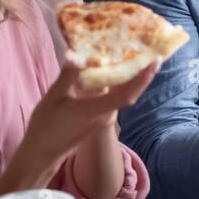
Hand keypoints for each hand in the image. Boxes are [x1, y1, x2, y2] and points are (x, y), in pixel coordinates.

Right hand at [16, 55, 159, 172]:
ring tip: (132, 51)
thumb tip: (75, 54)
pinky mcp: (100, 117)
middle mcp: (106, 114)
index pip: (127, 93)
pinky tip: (110, 67)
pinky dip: (116, 82)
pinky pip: (113, 96)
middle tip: (148, 47)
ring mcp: (105, 117)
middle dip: (141, 71)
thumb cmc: (46, 125)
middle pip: (129, 91)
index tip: (156, 60)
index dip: (143, 77)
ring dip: (128, 75)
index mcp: (96, 109)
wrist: (42, 151)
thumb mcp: (53, 97)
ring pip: (121, 93)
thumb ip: (68, 76)